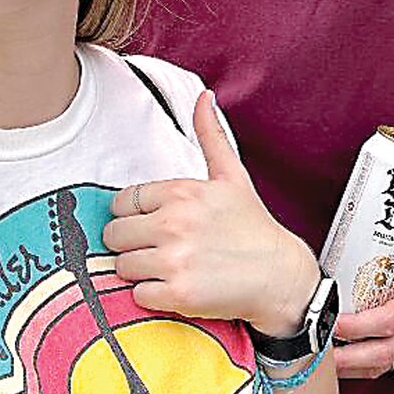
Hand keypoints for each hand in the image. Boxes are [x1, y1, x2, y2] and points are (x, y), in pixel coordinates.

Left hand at [104, 92, 319, 334]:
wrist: (278, 274)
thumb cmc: (252, 227)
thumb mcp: (232, 176)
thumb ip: (210, 135)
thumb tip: (203, 97)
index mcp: (182, 192)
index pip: (122, 201)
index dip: (134, 214)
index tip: (152, 222)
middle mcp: (174, 223)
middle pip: (115, 234)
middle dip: (132, 242)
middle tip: (159, 246)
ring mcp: (174, 260)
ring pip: (121, 265)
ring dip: (140, 270)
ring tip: (169, 266)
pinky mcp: (177, 294)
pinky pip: (136, 295)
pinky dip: (151, 296)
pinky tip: (175, 286)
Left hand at [332, 229, 393, 379]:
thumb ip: (377, 264)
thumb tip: (341, 268)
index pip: (387, 322)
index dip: (356, 326)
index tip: (331, 321)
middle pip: (381, 353)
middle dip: (345, 357)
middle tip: (317, 351)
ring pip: (382, 366)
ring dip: (350, 367)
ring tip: (323, 360)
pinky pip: (386, 367)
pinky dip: (361, 368)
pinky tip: (343, 362)